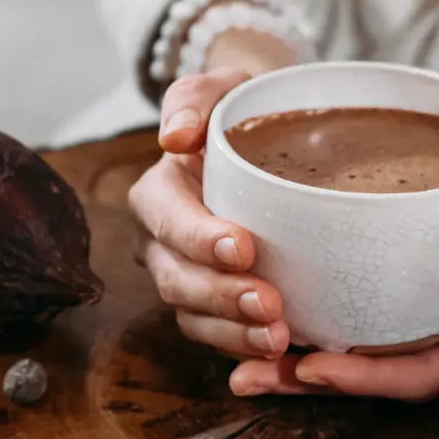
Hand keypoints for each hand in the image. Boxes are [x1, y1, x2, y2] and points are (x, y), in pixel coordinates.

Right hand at [130, 28, 298, 359]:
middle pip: (176, 280)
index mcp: (158, 194)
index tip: (243, 247)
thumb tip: (175, 136)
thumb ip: (194, 98)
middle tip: (270, 305)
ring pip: (193, 317)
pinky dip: (244, 347)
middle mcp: (162, 243)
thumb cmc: (244, 111)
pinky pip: (218, 336)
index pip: (167, 220)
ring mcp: (186, 278)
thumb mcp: (222, 88)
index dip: (198, 239)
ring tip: (279, 338)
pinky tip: (279, 351)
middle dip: (220, 297)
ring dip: (232, 332)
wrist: (268, 139)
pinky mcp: (212, 306)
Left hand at [228, 169, 438, 400]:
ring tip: (235, 357)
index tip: (312, 369)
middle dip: (306, 381)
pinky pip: (358, 320)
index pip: (415, 375)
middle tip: (244, 378)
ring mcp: (426, 327)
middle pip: (369, 374)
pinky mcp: (411, 299)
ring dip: (296, 358)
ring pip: (355, 351)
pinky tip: (268, 312)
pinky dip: (316, 321)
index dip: (364, 378)